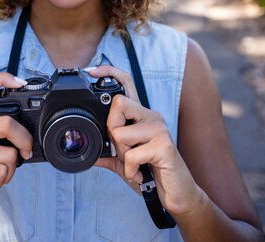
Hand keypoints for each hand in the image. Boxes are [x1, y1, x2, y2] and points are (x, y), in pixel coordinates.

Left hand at [88, 65, 201, 216]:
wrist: (177, 193)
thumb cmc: (151, 173)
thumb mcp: (125, 161)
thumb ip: (109, 152)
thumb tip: (87, 149)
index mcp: (141, 115)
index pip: (126, 83)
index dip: (109, 72)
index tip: (91, 71)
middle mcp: (151, 116)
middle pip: (119, 103)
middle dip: (111, 130)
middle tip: (121, 150)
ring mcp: (159, 129)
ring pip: (121, 134)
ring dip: (122, 156)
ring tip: (134, 165)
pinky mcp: (164, 146)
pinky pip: (132, 155)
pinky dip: (130, 170)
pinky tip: (140, 175)